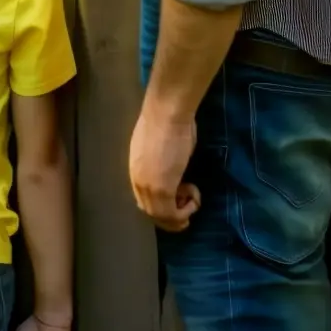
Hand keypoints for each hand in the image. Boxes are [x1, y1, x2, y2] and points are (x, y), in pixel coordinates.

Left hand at [129, 108, 199, 231]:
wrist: (168, 113)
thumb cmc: (166, 121)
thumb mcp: (159, 146)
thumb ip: (160, 163)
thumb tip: (170, 171)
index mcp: (134, 171)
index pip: (143, 200)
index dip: (161, 206)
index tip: (179, 200)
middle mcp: (138, 183)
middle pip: (150, 213)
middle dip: (171, 217)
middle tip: (188, 212)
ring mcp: (149, 187)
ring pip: (161, 217)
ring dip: (179, 215)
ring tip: (193, 203)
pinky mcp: (163, 189)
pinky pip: (173, 213)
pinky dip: (186, 211)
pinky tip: (195, 197)